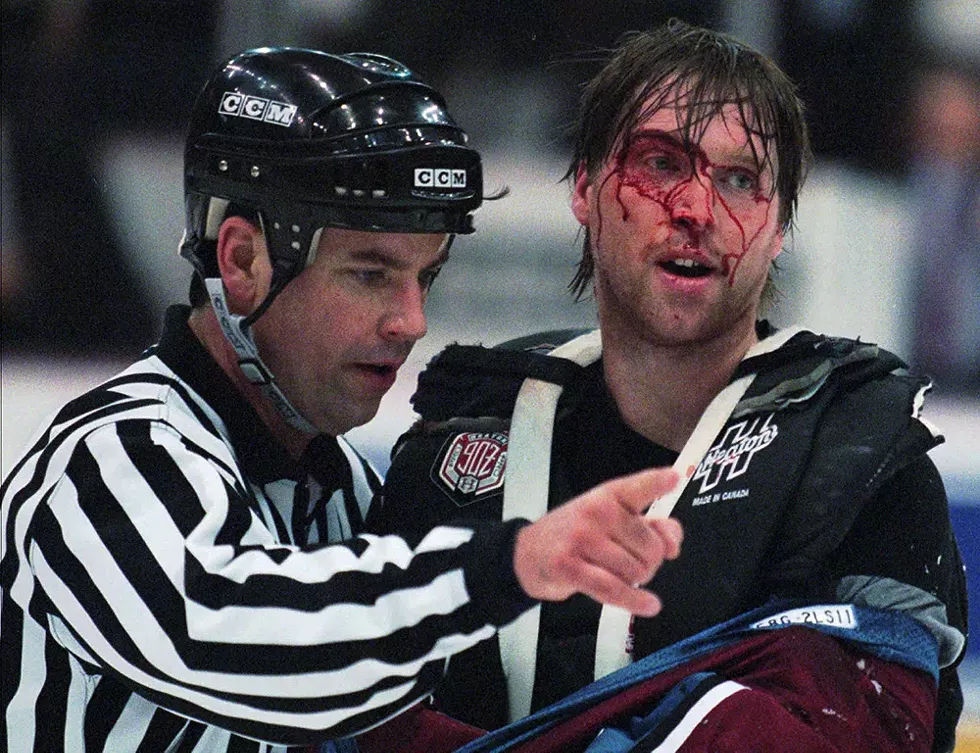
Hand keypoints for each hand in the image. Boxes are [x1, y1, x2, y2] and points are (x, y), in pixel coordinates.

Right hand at [513, 467, 682, 616]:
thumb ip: (651, 526)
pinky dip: (635, 600)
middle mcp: (596, 511)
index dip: (657, 482)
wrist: (529, 554)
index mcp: (609, 495)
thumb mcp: (611, 521)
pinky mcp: (569, 566)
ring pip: (635, 571)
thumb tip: (672, 544)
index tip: (674, 477)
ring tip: (618, 574)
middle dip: (650, 562)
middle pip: (651, 547)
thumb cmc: (576, 535)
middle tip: (631, 561)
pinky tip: (649, 605)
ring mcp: (581, 538)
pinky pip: (613, 588)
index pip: (638, 487)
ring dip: (635, 581)